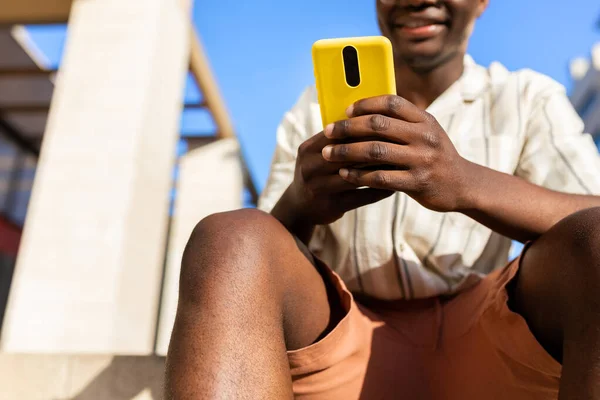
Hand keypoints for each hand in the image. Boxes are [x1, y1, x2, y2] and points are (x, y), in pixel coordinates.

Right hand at [286, 131, 393, 225]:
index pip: (338, 133)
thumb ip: (338, 140)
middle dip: (373, 148)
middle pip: (346, 153)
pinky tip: (394, 186)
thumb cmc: (318, 174)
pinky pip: (360, 197)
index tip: (387, 125)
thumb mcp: (318, 155)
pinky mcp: (331, 206)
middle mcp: (309, 167)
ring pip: (355, 175)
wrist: (300, 208)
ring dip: (378, 170)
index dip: (362, 128)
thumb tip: (370, 118)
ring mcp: (319, 188)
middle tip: (398, 143)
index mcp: (308, 149)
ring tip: (399, 164)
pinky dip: (379, 191)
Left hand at [321, 95, 471, 212]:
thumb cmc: (435, 156)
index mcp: (424, 120)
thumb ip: (402, 123)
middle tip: (328, 132)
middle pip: (378, 125)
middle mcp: (424, 136)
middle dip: (348, 128)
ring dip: (347, 152)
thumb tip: (361, 114)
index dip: (365, 104)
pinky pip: (381, 177)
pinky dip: (359, 175)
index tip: (345, 111)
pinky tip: (344, 175)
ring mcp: (421, 160)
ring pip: (375, 151)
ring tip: (328, 154)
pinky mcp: (417, 183)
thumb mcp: (426, 133)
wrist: (463, 185)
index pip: (391, 102)